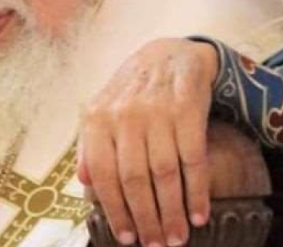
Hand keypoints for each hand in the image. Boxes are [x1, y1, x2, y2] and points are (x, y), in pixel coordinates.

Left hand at [77, 38, 218, 246]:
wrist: (168, 54)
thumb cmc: (131, 92)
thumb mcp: (102, 111)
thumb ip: (89, 145)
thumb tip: (82, 181)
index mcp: (97, 118)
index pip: (102, 173)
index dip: (114, 210)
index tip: (126, 238)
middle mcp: (124, 114)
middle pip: (134, 178)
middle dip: (146, 218)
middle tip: (156, 245)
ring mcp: (157, 110)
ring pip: (164, 173)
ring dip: (172, 212)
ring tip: (177, 237)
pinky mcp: (188, 107)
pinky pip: (193, 158)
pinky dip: (197, 190)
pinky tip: (199, 214)